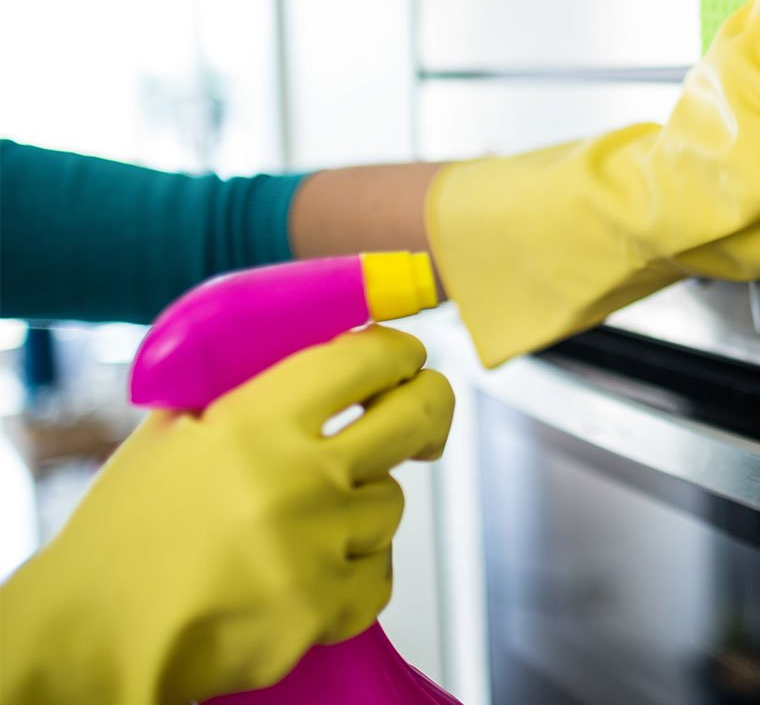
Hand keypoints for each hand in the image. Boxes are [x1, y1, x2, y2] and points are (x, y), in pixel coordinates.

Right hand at [0, 326, 453, 703]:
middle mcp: (303, 475)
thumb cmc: (125, 538)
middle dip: (430, 409)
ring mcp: (322, 542)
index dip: (400, 352)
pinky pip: (379, 573)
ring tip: (298, 528)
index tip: (406, 358)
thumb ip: (238, 395)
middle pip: (417, 415)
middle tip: (423, 420)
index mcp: (259, 420)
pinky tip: (306, 574)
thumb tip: (311, 365)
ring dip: (361, 510)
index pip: (368, 357)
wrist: (99, 638)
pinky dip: (354, 573)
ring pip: (391, 503)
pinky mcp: (331, 605)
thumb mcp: (168, 436)